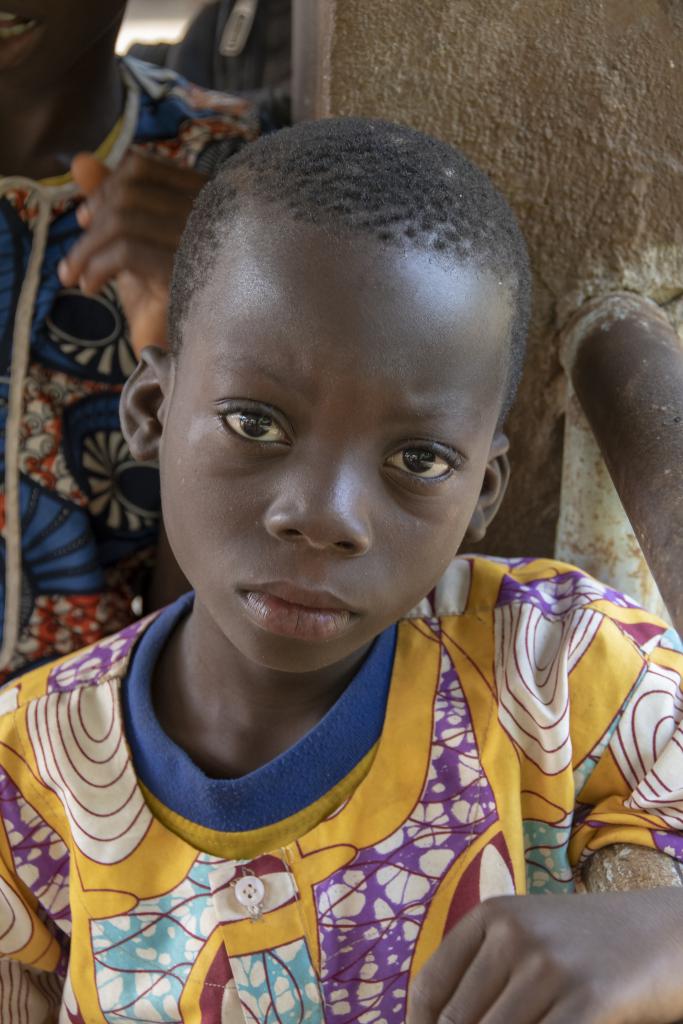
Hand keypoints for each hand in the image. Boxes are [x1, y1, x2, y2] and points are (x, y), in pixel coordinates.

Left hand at [58, 149, 205, 354]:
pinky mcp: (187, 273)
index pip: (142, 168)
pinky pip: (127, 251)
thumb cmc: (163, 298)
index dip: (103, 190)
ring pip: (123, 219)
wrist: (186, 356)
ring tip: (75, 277)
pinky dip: (97, 266)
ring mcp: (200, 242)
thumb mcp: (133, 243)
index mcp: (201, 199)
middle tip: (75, 258)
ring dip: (86, 249)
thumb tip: (82, 162)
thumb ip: (111, 201)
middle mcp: (207, 214)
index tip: (86, 219)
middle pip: (127, 191)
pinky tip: (91, 287)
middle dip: (91, 223)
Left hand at [407, 890, 682, 1022]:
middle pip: (458, 1021)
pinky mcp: (588, 997)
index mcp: (491, 915)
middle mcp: (513, 934)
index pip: (430, 987)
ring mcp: (549, 965)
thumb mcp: (528, 937)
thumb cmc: (587, 945)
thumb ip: (484, 972)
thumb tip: (436, 1022)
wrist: (664, 933)